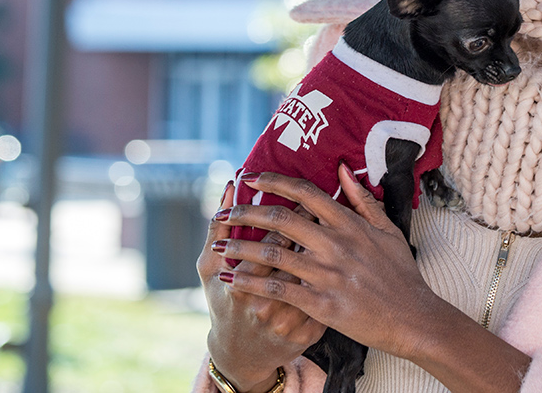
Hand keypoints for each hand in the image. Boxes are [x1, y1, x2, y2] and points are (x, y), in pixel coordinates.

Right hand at [198, 180, 325, 391]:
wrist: (241, 355)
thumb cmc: (223, 304)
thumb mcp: (209, 270)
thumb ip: (216, 229)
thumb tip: (229, 187)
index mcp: (240, 287)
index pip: (271, 242)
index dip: (288, 217)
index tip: (297, 200)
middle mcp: (266, 306)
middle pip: (297, 256)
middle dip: (309, 229)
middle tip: (317, 209)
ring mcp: (289, 323)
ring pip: (315, 276)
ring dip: (324, 249)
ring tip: (327, 228)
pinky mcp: (308, 334)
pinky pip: (325, 297)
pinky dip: (331, 276)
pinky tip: (332, 259)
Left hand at [212, 165, 440, 360]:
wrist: (413, 318)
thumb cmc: (401, 274)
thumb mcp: (388, 230)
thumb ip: (362, 200)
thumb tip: (342, 169)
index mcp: (349, 224)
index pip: (305, 192)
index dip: (274, 181)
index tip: (251, 177)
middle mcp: (335, 244)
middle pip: (281, 220)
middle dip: (247, 213)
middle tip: (225, 213)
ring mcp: (327, 274)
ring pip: (273, 254)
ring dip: (241, 248)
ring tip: (220, 247)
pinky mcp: (321, 304)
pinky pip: (278, 290)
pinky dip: (251, 283)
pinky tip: (233, 279)